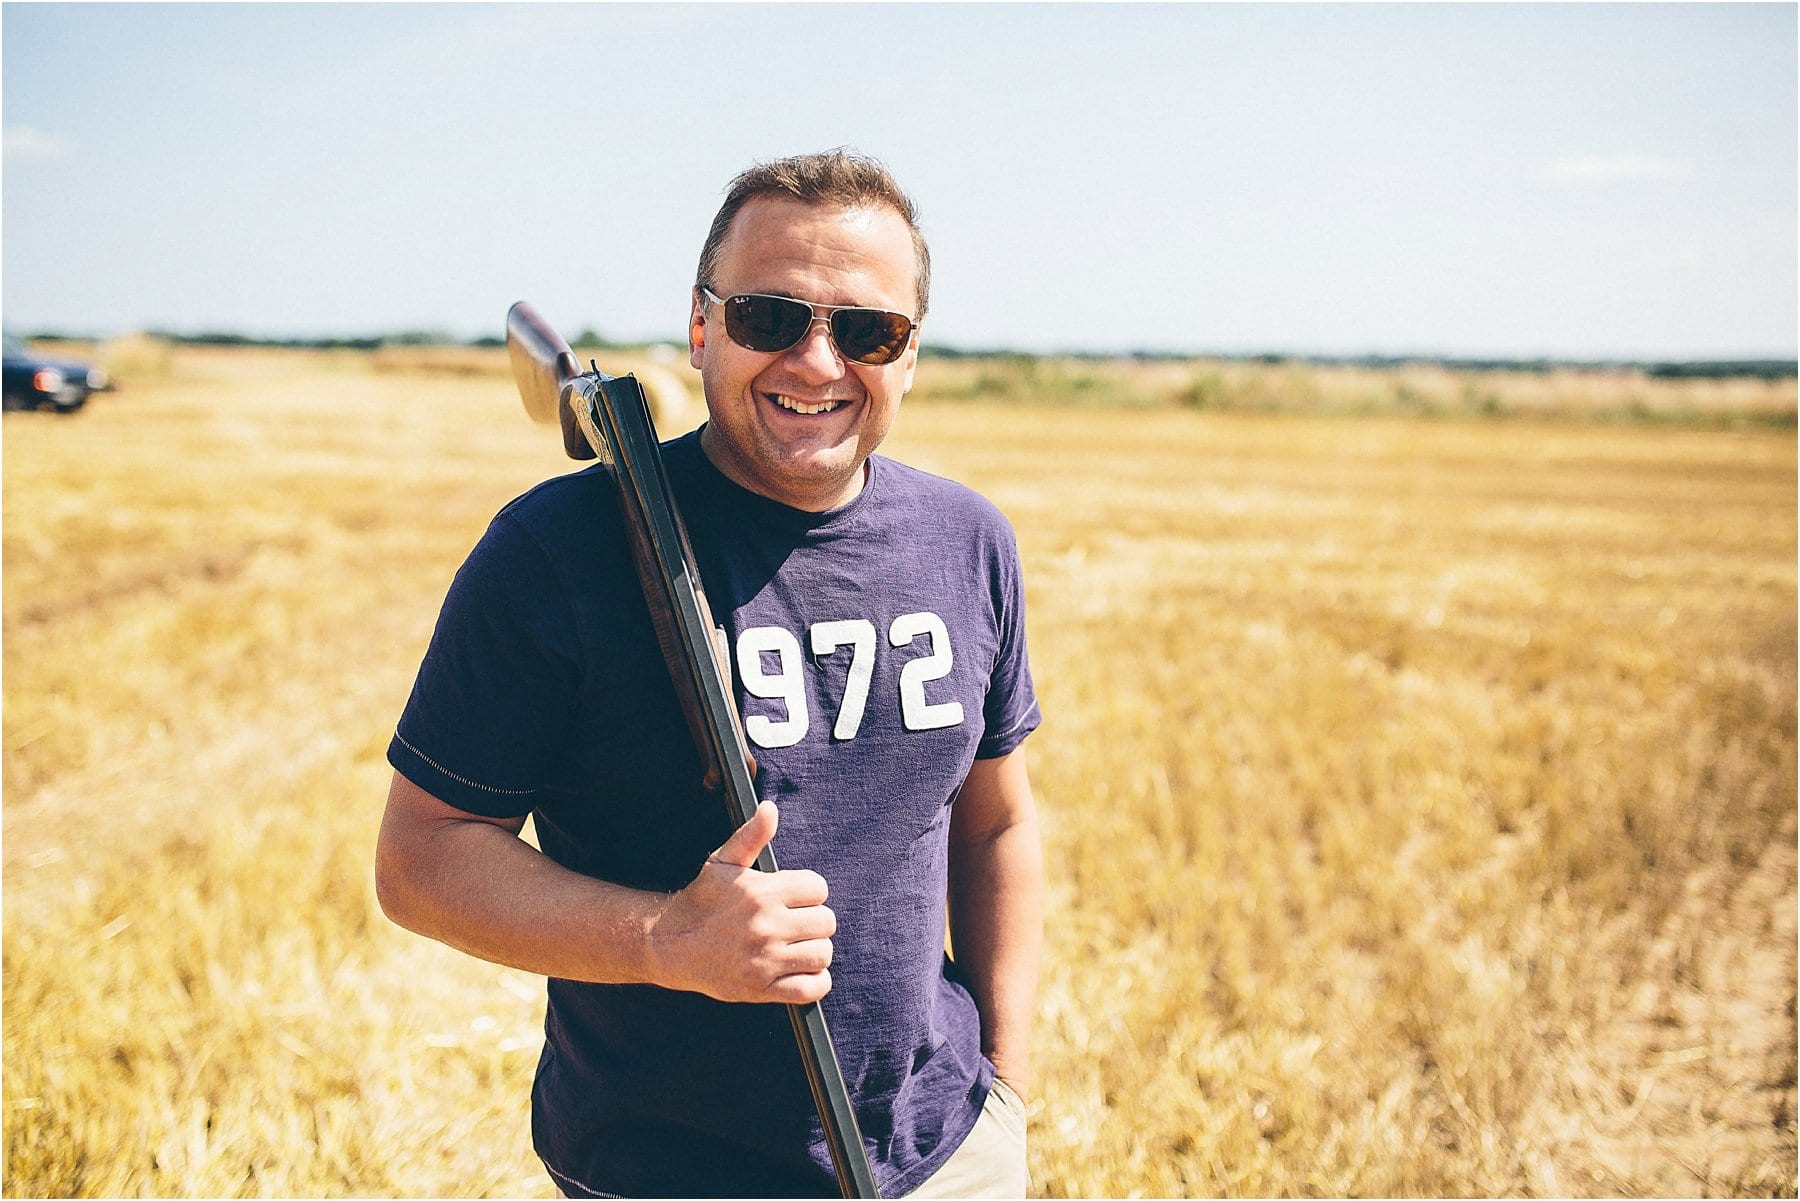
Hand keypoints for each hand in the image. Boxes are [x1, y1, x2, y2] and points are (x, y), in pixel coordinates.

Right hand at [648, 801, 835, 1003]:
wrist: (670, 944)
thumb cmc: (701, 900)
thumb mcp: (722, 862)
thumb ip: (751, 836)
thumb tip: (770, 809)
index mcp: (761, 893)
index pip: (818, 888)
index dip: (809, 893)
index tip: (794, 899)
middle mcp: (766, 926)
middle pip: (826, 922)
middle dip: (813, 921)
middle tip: (795, 924)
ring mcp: (765, 960)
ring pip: (823, 953)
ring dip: (814, 950)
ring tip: (796, 947)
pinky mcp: (762, 989)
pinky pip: (812, 988)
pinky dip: (814, 981)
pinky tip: (800, 971)